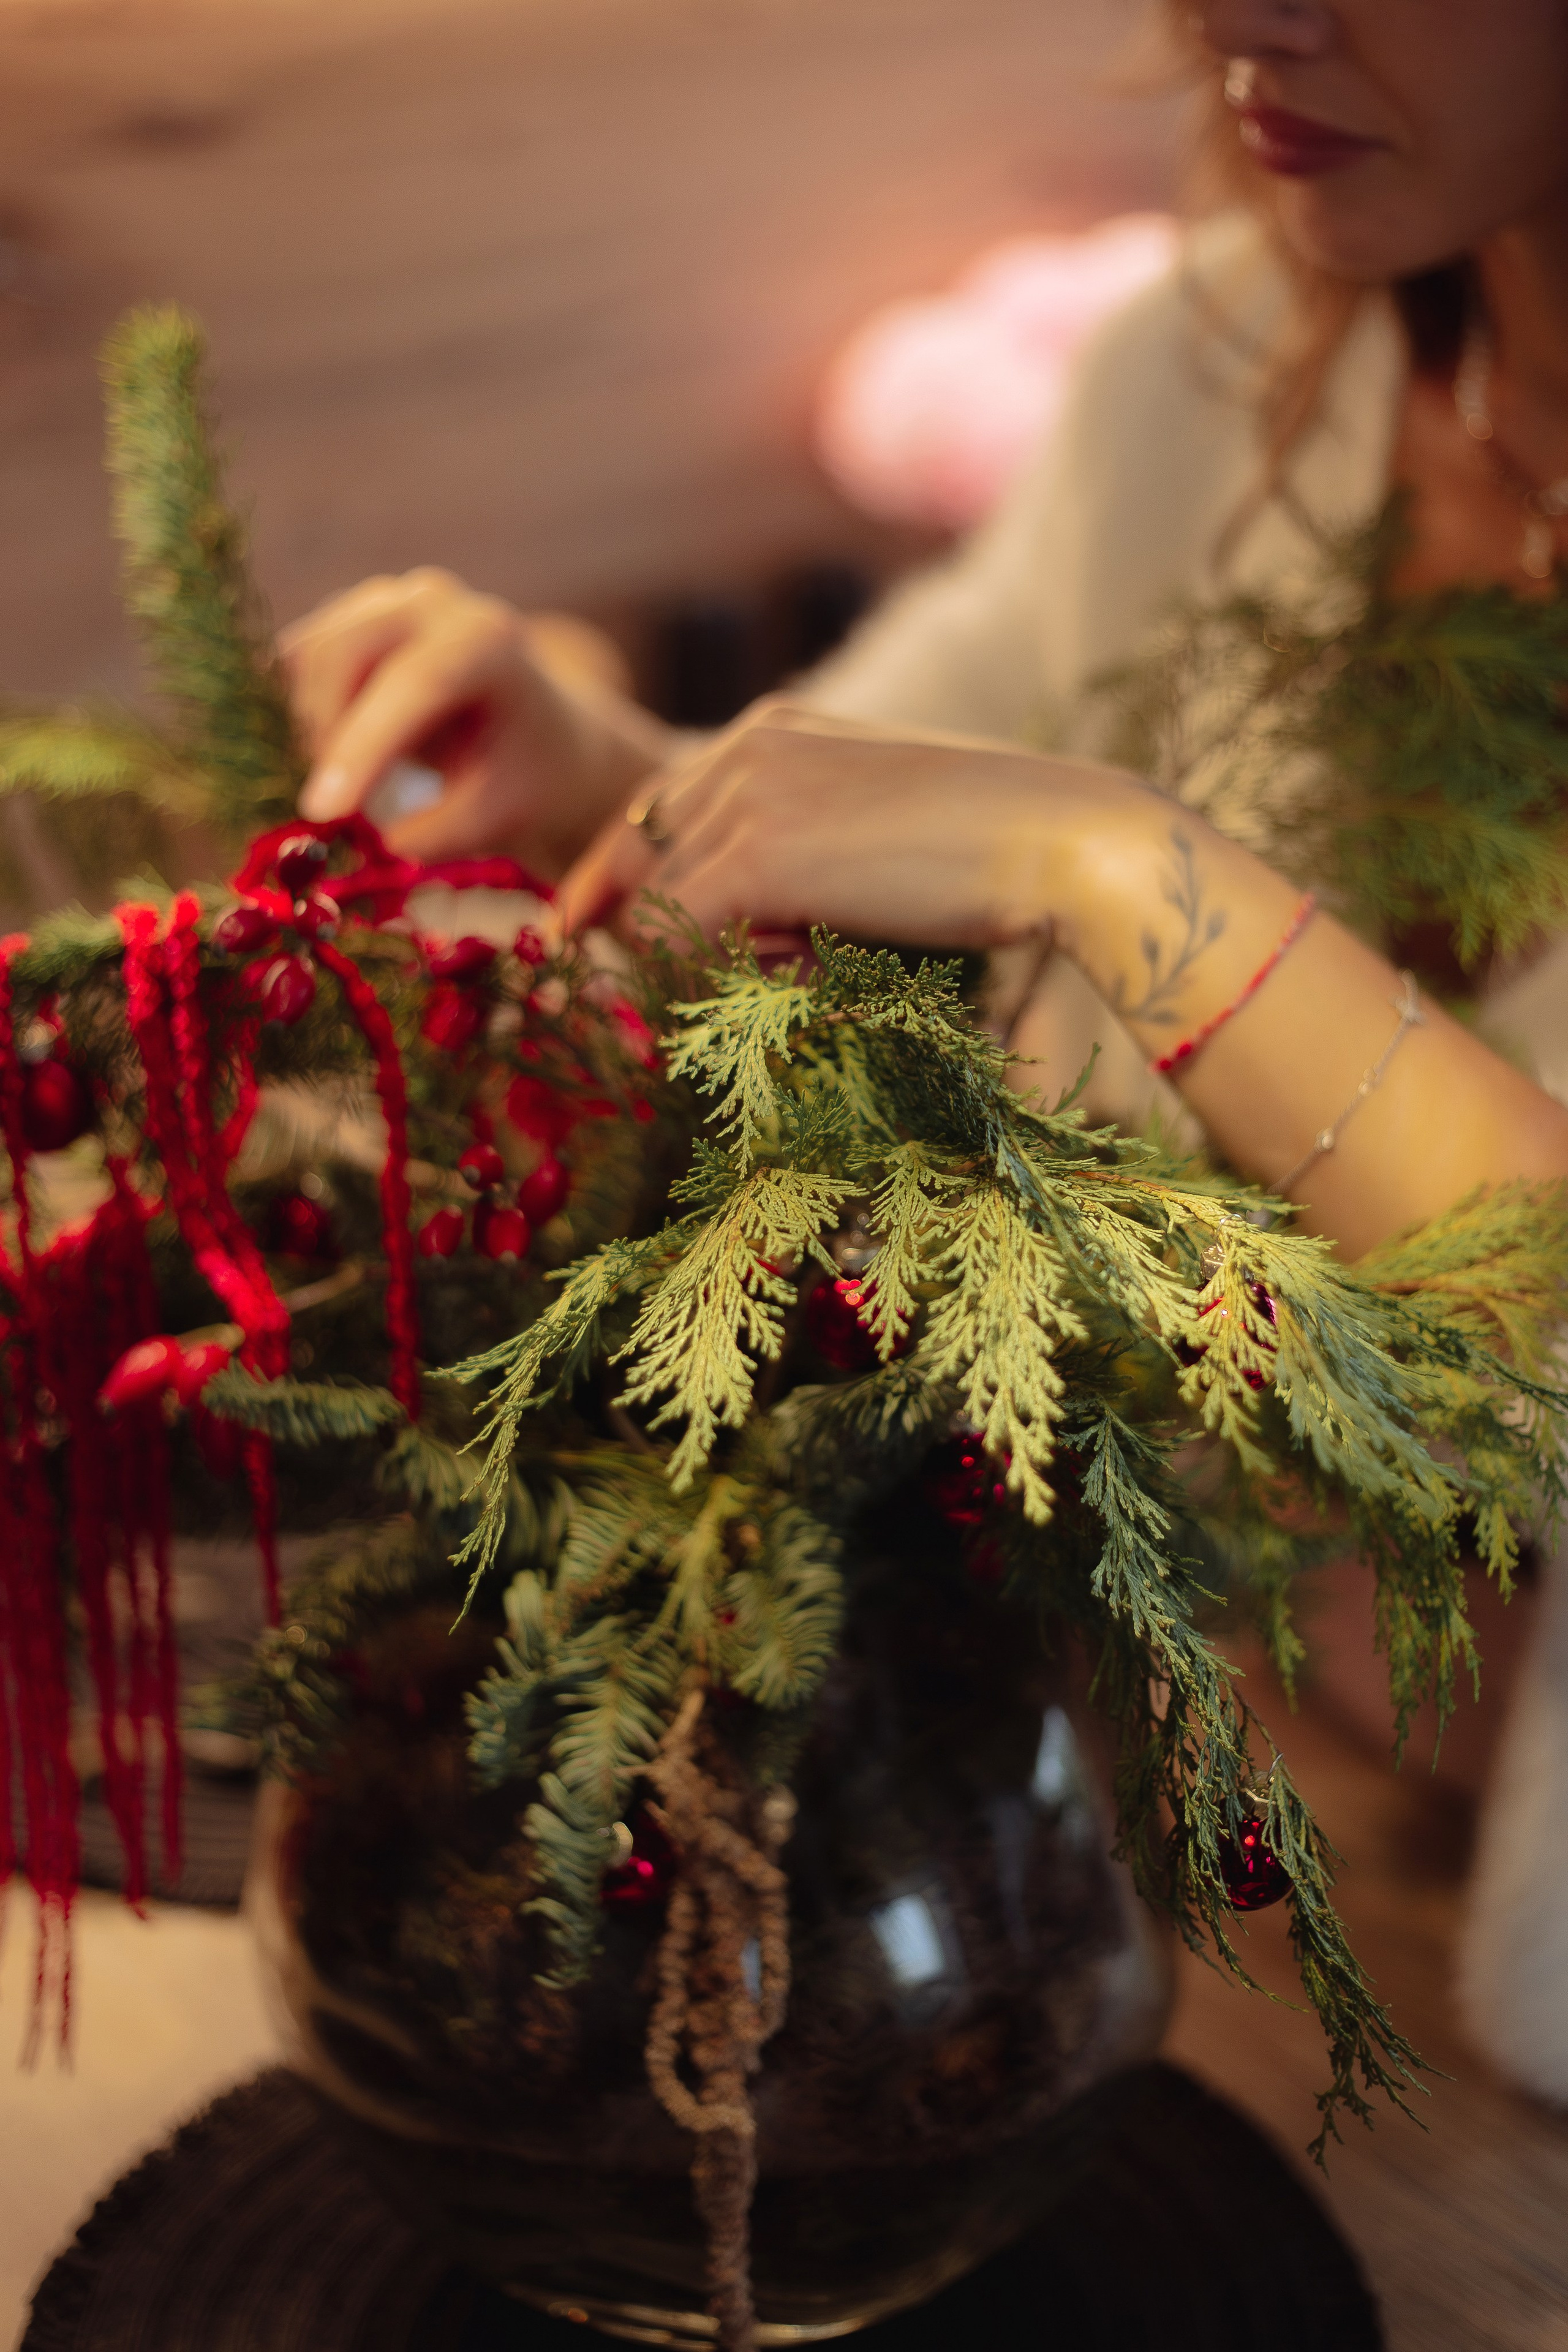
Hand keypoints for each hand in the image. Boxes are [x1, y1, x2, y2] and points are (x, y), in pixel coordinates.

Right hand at [281, 567, 670, 872]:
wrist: (539, 739)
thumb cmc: (526, 778)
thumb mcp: (498, 817)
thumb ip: (438, 834)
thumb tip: (372, 845)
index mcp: (489, 641)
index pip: (415, 682)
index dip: (363, 747)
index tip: (324, 812)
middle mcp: (435, 604)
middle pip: (344, 654)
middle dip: (321, 736)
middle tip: (324, 812)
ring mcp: (387, 602)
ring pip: (308, 657)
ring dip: (303, 729)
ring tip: (335, 791)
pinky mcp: (349, 619)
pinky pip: (297, 663)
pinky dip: (294, 715)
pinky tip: (317, 761)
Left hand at [557, 699, 1127, 948]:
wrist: (1057, 837)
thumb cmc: (989, 854)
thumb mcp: (868, 839)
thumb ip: (795, 860)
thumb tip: (738, 932)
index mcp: (772, 731)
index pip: (651, 811)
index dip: (614, 881)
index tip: (582, 935)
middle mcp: (743, 748)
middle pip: (631, 857)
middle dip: (644, 935)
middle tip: (682, 993)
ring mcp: (745, 795)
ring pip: (652, 909)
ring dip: (710, 964)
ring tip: (814, 964)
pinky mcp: (755, 853)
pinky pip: (675, 936)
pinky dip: (718, 976)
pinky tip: (806, 972)